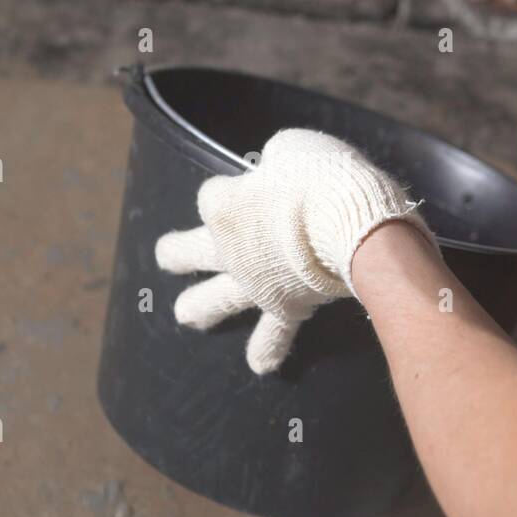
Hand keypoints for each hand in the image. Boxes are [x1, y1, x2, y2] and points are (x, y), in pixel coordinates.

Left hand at [155, 128, 436, 373]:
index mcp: (225, 204)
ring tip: (185, 315)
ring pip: (217, 299)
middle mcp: (228, 247)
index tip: (255, 183)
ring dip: (200, 307)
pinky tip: (260, 366)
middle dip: (178, 254)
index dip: (231, 190)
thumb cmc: (322, 178)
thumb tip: (279, 169)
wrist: (350, 226)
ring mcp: (252, 283)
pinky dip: (268, 349)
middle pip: (191, 251)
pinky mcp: (283, 308)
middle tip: (166, 257)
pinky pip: (274, 334)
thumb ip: (277, 163)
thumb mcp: (293, 149)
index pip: (214, 195)